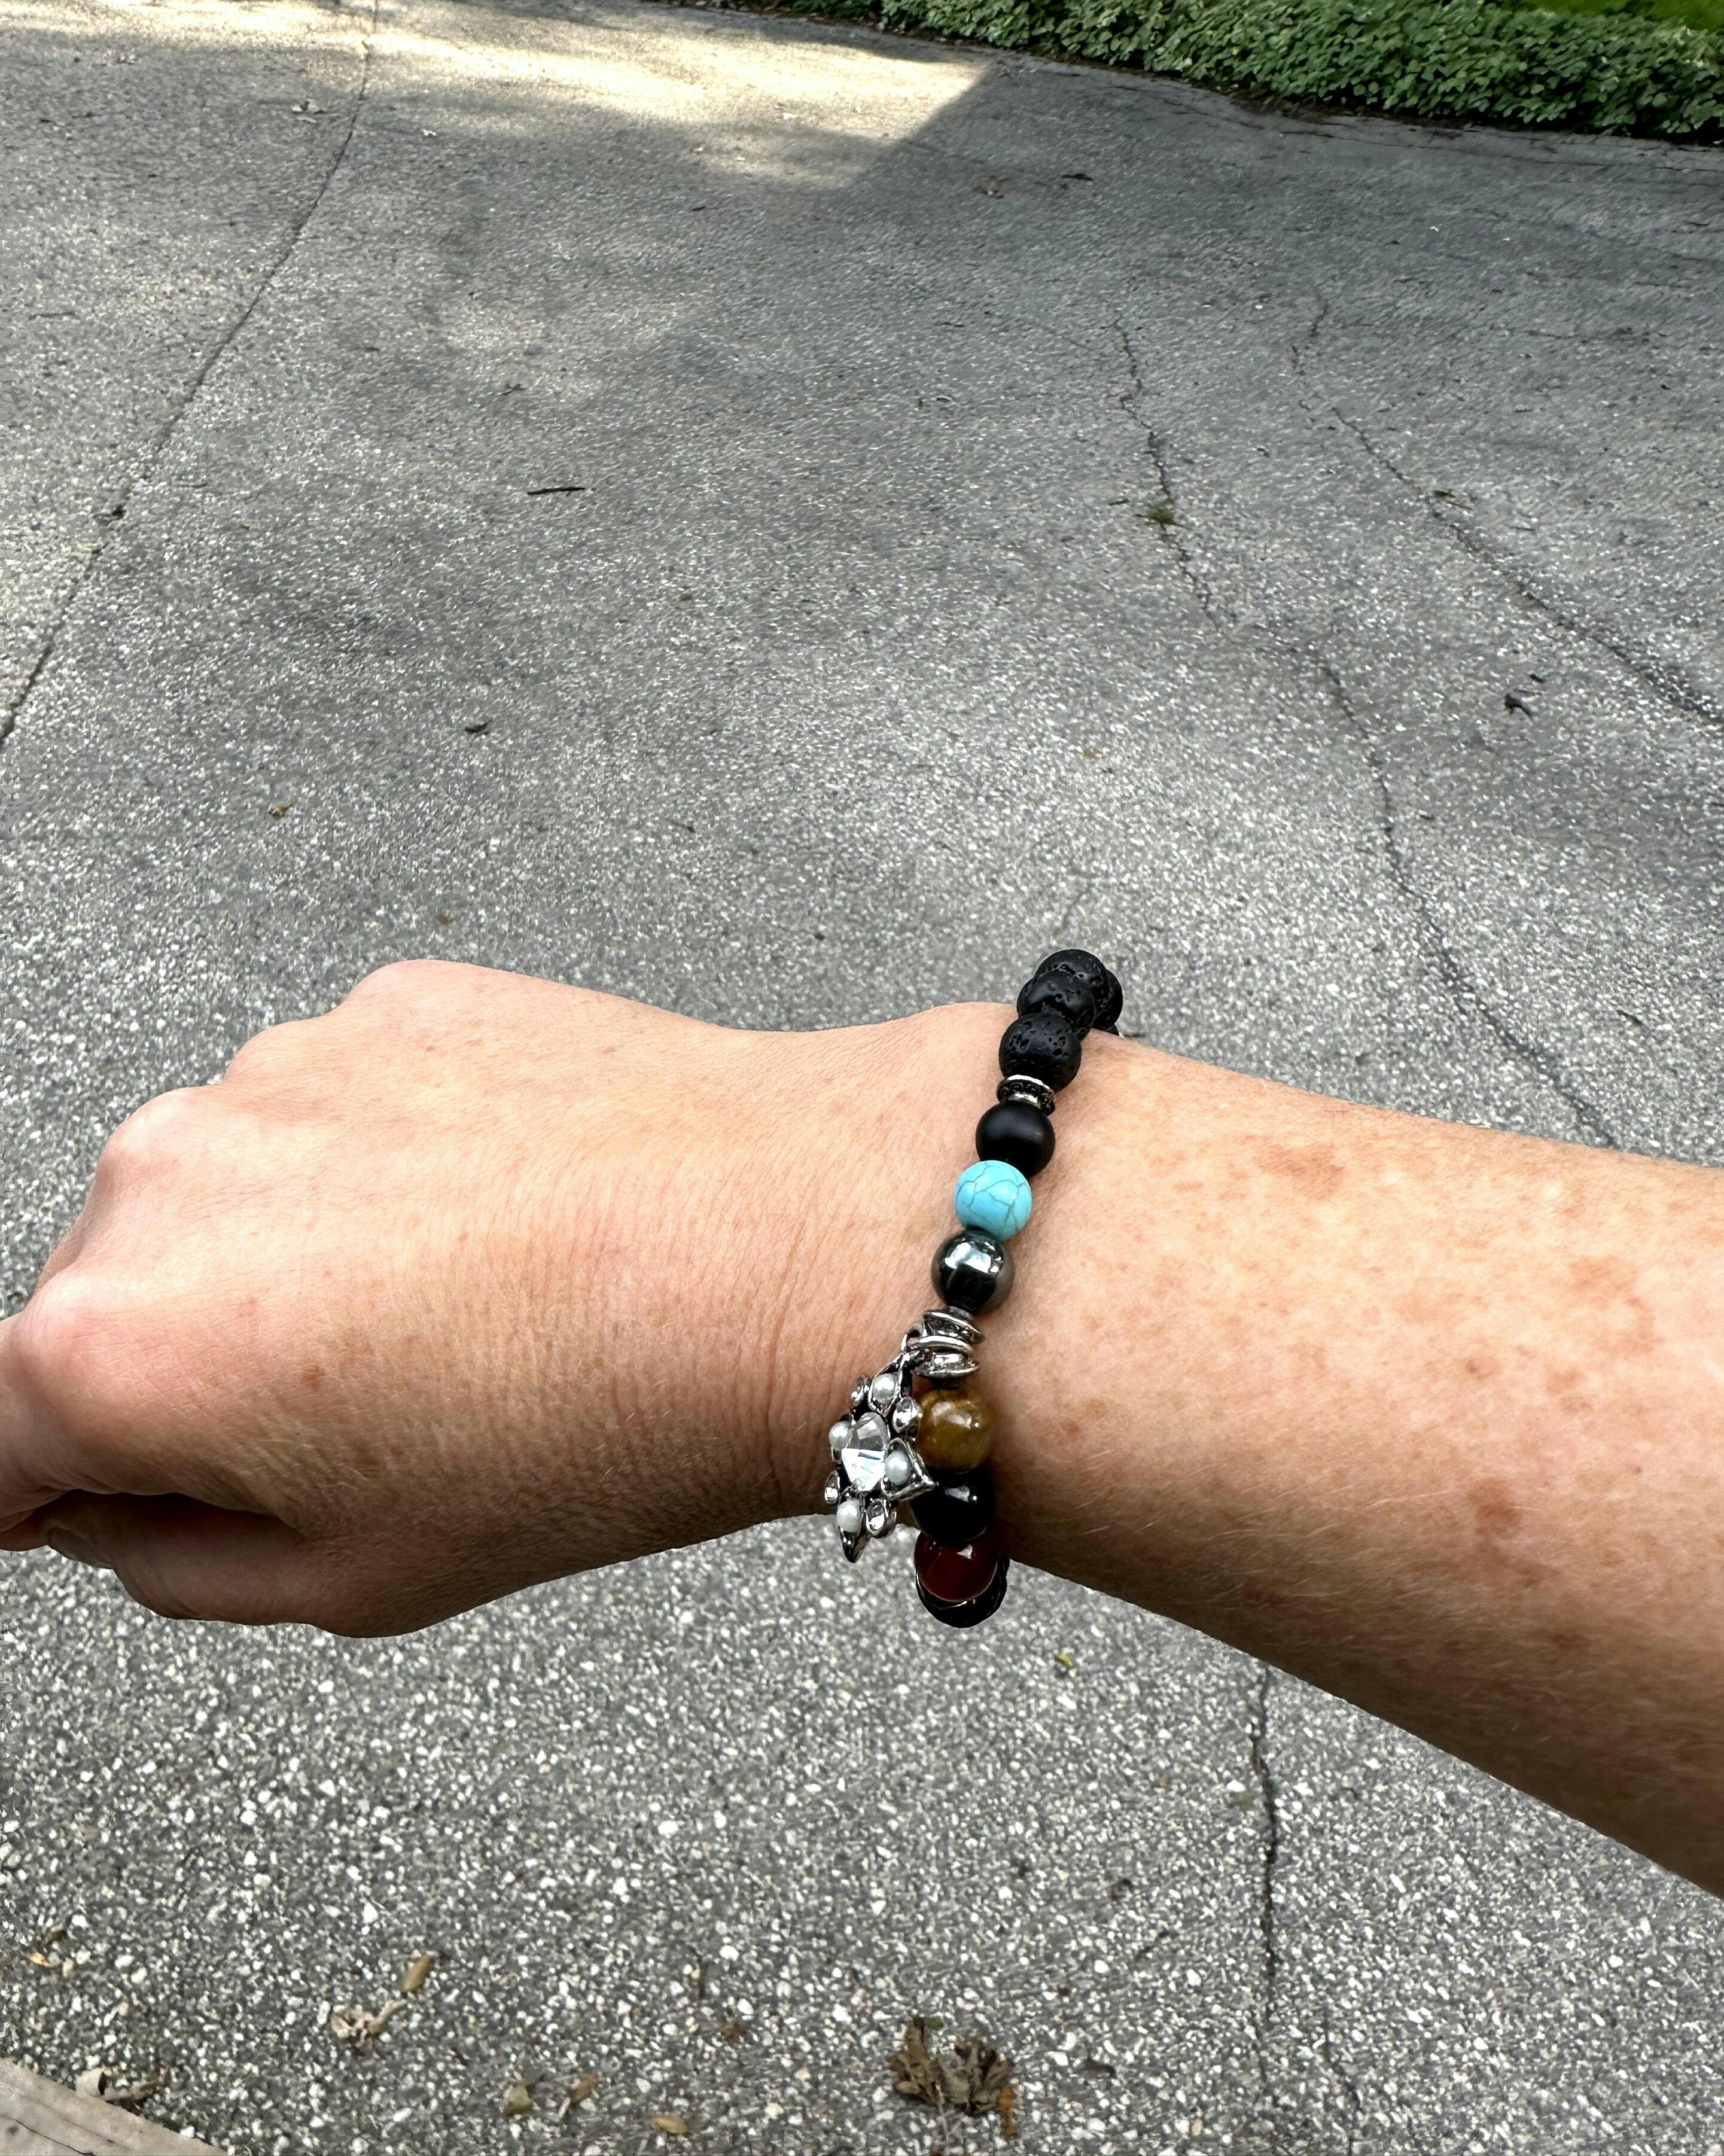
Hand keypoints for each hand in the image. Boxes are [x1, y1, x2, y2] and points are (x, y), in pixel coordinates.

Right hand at [0, 963, 988, 1632]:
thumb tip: (115, 1503)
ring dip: (294, 1256)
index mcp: (118, 1344)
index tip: (100, 1498)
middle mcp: (162, 1177)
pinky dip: (387, 1166)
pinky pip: (338, 1113)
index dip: (49, 1489)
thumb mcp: (357, 1580)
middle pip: (105, 1304)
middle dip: (189, 1368)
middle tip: (360, 1422)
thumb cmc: (603, 1422)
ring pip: (228, 1196)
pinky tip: (507, 1219)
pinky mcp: (384, 1005)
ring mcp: (276, 1069)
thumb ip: (173, 1556)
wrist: (788, 1247)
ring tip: (464, 1312)